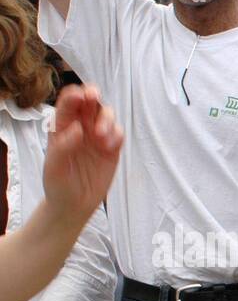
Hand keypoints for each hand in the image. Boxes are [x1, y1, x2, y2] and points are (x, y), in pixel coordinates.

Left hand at [42, 85, 123, 220]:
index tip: (81, 96)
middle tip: (94, 98)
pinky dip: (117, 135)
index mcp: (61, 127)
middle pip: (90, 103)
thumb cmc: (58, 184)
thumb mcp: (54, 166)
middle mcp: (81, 127)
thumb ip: (64, 146)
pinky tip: (110, 147)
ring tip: (102, 137)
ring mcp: (97, 138)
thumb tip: (79, 129)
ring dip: (107, 119)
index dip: (75, 95)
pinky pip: (119, 134)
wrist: (73, 205)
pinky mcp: (112, 150)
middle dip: (93, 96)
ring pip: (106, 115)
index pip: (68, 103)